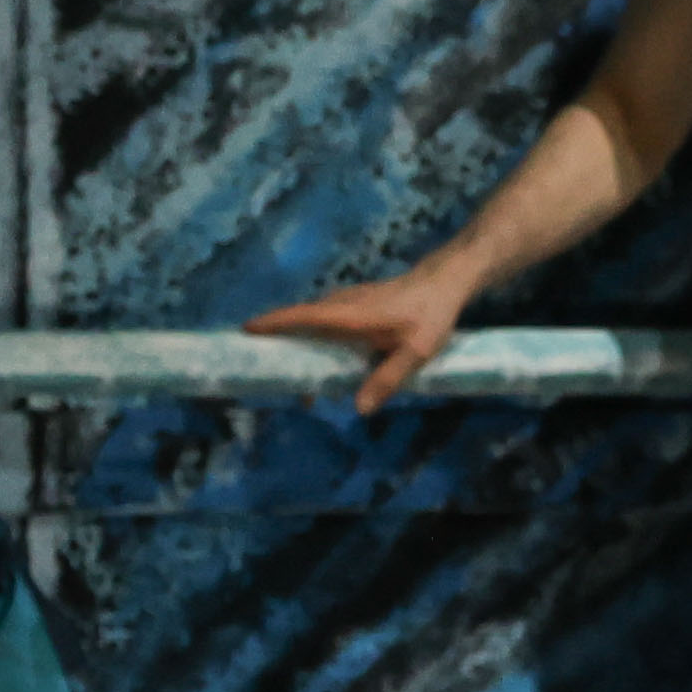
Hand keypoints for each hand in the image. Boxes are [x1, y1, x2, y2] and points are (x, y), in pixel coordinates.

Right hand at [246, 268, 472, 414]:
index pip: (304, 317)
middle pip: (302, 322)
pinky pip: (326, 321)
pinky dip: (315, 338)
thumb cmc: (430, 315)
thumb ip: (387, 379)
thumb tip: (358, 409)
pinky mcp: (355, 304)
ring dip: (300, 345)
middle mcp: (343, 305)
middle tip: (268, 374)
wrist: (444, 283)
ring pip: (314, 322)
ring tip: (300, 383)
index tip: (247, 330)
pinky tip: (326, 365)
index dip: (275, 323)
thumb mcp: (415, 352)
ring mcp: (348, 302)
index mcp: (351, 315)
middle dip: (281, 344)